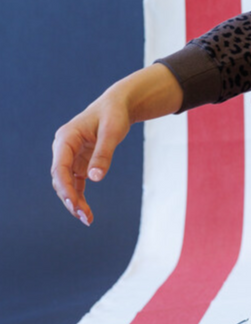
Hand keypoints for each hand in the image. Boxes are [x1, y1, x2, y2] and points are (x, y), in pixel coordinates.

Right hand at [51, 63, 182, 225]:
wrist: (118, 105)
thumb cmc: (114, 114)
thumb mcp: (112, 131)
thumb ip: (104, 154)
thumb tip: (95, 179)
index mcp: (66, 138)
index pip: (59, 167)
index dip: (65, 187)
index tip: (74, 203)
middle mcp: (64, 148)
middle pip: (61, 178)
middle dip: (70, 199)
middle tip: (84, 216)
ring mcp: (71, 156)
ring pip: (67, 183)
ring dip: (74, 201)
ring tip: (87, 219)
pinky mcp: (80, 161)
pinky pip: (76, 182)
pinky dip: (80, 196)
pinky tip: (86, 212)